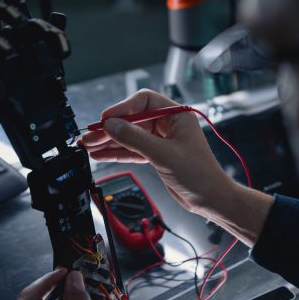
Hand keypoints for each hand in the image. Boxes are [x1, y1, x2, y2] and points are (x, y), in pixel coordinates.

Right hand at [79, 89, 234, 215]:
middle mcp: (169, 125)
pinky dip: (117, 152)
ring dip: (110, 141)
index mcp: (177, 115)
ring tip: (88, 145)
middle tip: (90, 136)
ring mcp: (162, 140)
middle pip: (133, 120)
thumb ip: (136, 139)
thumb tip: (112, 125)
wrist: (209, 198)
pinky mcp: (157, 156)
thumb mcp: (164, 155)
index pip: (144, 101)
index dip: (123, 108)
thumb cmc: (200, 174)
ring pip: (130, 136)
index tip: (106, 119)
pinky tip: (101, 154)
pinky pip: (133, 150)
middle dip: (111, 128)